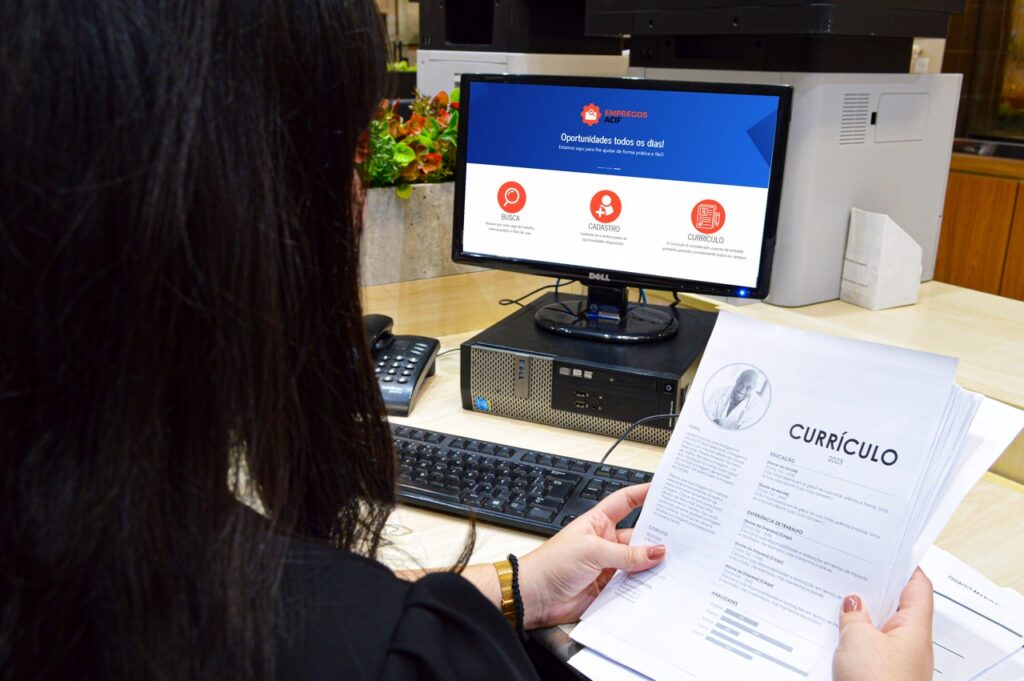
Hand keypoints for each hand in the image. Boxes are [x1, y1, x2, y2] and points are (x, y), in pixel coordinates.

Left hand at [517, 483, 665, 628]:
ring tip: (676, 564)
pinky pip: (633, 585)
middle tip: (682, 537)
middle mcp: (606, 542)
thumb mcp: (592, 551)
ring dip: (652, 565)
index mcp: (598, 522)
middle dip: (657, 536)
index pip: (625, 502)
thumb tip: (656, 551)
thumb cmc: (552, 564)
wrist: (535, 596)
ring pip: (638, 562)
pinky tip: (659, 585)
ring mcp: (608, 565)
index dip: (643, 493)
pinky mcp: (609, 588)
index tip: (664, 489)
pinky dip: (645, 586)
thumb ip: (626, 554)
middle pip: (638, 535)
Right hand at [833, 568, 933, 680]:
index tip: (891, 552)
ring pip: (880, 630)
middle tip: (854, 573)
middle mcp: (910, 645)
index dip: (906, 567)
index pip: (918, 587)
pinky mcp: (882, 676)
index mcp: (914, 629)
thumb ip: (854, 617)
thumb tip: (852, 604)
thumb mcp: (858, 641)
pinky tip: (838, 638)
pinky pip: (870, 651)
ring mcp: (897, 662)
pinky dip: (856, 641)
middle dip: (875, 591)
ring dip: (862, 619)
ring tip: (838, 604)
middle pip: (897, 607)